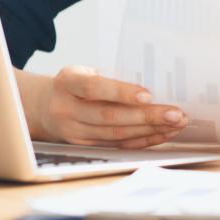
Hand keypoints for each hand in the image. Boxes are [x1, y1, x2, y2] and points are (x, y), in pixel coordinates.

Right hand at [32, 65, 186, 148]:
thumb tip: (153, 83)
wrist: (43, 107)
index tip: (149, 95)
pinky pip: (118, 146)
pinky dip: (143, 140)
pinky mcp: (85, 147)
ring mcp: (74, 132)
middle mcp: (67, 110)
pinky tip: (162, 134)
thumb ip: (109, 77)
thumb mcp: (83, 72)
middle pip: (109, 117)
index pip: (94, 89)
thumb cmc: (74, 84)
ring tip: (176, 124)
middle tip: (175, 114)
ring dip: (150, 130)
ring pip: (116, 135)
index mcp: (67, 83)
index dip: (121, 93)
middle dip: (146, 116)